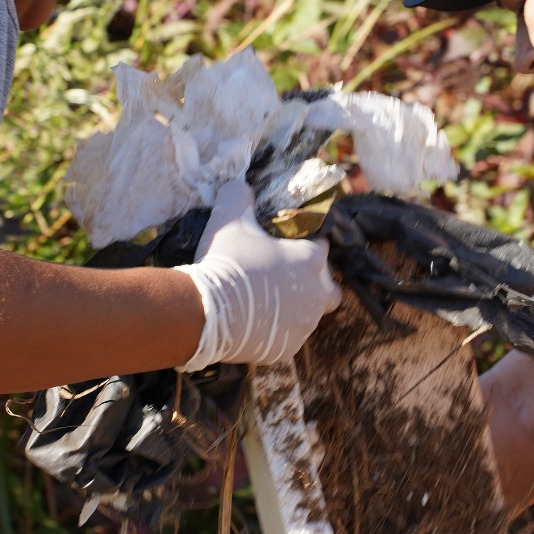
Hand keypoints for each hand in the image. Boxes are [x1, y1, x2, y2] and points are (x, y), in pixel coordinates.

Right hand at [173, 178, 341, 369]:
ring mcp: (304, 325)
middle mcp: (317, 294)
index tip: (286, 243)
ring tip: (263, 300)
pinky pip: (287, 336)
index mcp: (312, 260)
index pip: (321, 245)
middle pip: (329, 287)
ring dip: (293, 307)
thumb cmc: (226, 262)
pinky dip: (276, 330)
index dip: (304, 242)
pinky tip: (253, 322)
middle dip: (314, 282)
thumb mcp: (229, 218)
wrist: (204, 313)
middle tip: (283, 277)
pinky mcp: (286, 348)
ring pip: (308, 315)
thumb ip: (239, 195)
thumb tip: (240, 185)